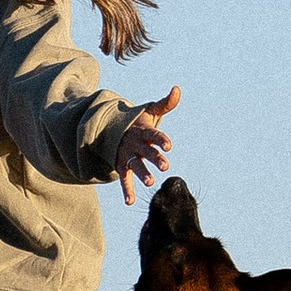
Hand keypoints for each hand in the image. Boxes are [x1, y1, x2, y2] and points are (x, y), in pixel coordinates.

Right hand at [114, 85, 179, 202]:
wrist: (113, 128)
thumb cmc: (138, 121)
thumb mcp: (151, 111)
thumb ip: (165, 103)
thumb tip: (177, 89)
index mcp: (143, 131)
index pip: (153, 134)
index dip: (161, 139)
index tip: (169, 145)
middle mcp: (134, 143)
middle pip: (145, 151)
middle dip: (154, 158)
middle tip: (165, 166)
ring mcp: (127, 155)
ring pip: (135, 165)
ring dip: (142, 174)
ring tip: (151, 183)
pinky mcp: (122, 165)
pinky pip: (124, 179)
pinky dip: (126, 190)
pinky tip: (130, 202)